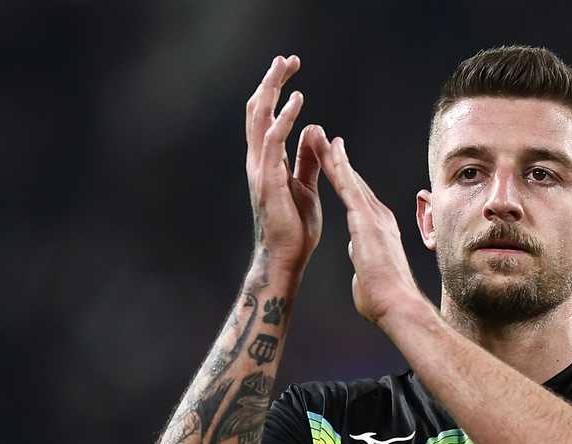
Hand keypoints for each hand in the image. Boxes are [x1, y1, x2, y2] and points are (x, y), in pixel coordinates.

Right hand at [245, 55, 324, 276]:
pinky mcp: (269, 181)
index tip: (289, 68)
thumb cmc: (294, 228)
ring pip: (260, 118)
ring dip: (274, 89)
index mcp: (267, 162)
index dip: (276, 91)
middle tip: (286, 58)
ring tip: (286, 66)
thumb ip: (306, 159)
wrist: (286, 258)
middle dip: (271, 81)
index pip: (266, 117)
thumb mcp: (305, 186)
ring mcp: (260, 170)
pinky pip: (274, 142)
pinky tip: (298, 101)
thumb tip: (313, 131)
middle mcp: (258, 161)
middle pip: (258, 110)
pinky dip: (285, 118)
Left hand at [315, 136, 426, 324]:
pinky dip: (338, 166)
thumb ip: (365, 262)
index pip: (359, 200)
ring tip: (320, 135)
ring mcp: (374, 217)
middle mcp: (379, 218)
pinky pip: (348, 187)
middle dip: (339, 161)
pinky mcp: (366, 220)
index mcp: (379, 231)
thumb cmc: (383, 299)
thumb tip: (362, 262)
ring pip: (350, 178)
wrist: (396, 304)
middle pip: (355, 183)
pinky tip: (329, 149)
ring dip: (334, 156)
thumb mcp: (370, 274)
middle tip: (325, 138)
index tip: (336, 166)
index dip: (347, 181)